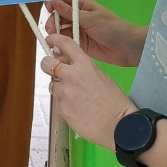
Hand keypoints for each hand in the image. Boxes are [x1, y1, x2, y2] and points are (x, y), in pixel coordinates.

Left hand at [40, 34, 135, 150]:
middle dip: (48, 66)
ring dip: (60, 89)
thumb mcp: (101, 77)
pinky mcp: (62, 108)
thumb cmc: (115, 102)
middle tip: (55, 72)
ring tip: (75, 98)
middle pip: (47, 64)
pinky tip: (78, 111)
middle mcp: (71, 76)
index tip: (51, 40)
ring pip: (53, 85)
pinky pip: (59, 103)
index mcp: (85, 65)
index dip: (55, 40)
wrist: (119, 126)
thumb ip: (83, 70)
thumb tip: (70, 70)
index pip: (65, 44)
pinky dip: (65, 105)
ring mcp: (64, 92)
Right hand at [44, 0, 146, 66]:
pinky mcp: (80, 44)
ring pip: (60, 30)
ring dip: (54, 33)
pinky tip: (56, 47)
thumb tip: (52, 0)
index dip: (53, 4)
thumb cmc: (111, 28)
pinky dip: (60, 44)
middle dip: (52, 21)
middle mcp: (77, 17)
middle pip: (58, 16)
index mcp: (81, 6)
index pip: (62, 1)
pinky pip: (66, 42)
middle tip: (51, 30)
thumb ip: (69, 12)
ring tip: (53, 39)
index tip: (48, 9)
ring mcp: (78, 31)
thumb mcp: (90, 18)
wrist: (127, 48)